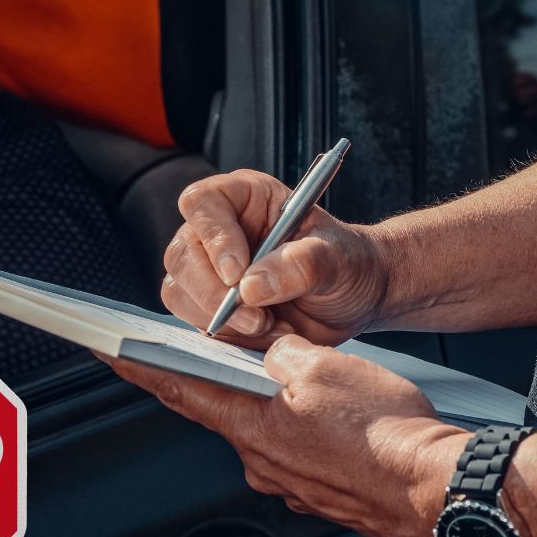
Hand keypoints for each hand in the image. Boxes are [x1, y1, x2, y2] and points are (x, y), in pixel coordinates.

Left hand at [101, 335, 469, 536]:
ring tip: (309, 377)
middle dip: (221, 376)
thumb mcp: (325, 366)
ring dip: (271, 400)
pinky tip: (334, 412)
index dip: (140, 367)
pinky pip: (298, 447)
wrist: (436, 489)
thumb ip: (283, 354)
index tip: (108, 351)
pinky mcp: (319, 488)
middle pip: (223, 406)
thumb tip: (272, 353)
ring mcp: (291, 479)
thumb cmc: (387, 434)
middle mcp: (263, 459)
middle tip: (226, 348)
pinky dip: (302, 424)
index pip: (178, 389)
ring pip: (266, 426)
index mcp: (252, 426)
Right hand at [163, 169, 389, 347]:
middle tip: (258, 318)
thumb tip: (251, 285)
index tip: (238, 273)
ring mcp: (209, 270)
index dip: (213, 238)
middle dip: (214, 295)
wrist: (356, 298)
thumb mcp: (339, 257)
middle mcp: (218, 231)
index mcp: (244, 197)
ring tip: (273, 327)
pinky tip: (269, 335)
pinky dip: (231, 338)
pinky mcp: (211, 307)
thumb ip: (302, 264)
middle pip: (182, 255)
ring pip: (181, 294)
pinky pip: (198, 324)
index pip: (202, 204)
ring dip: (223, 321)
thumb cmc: (348, 263)